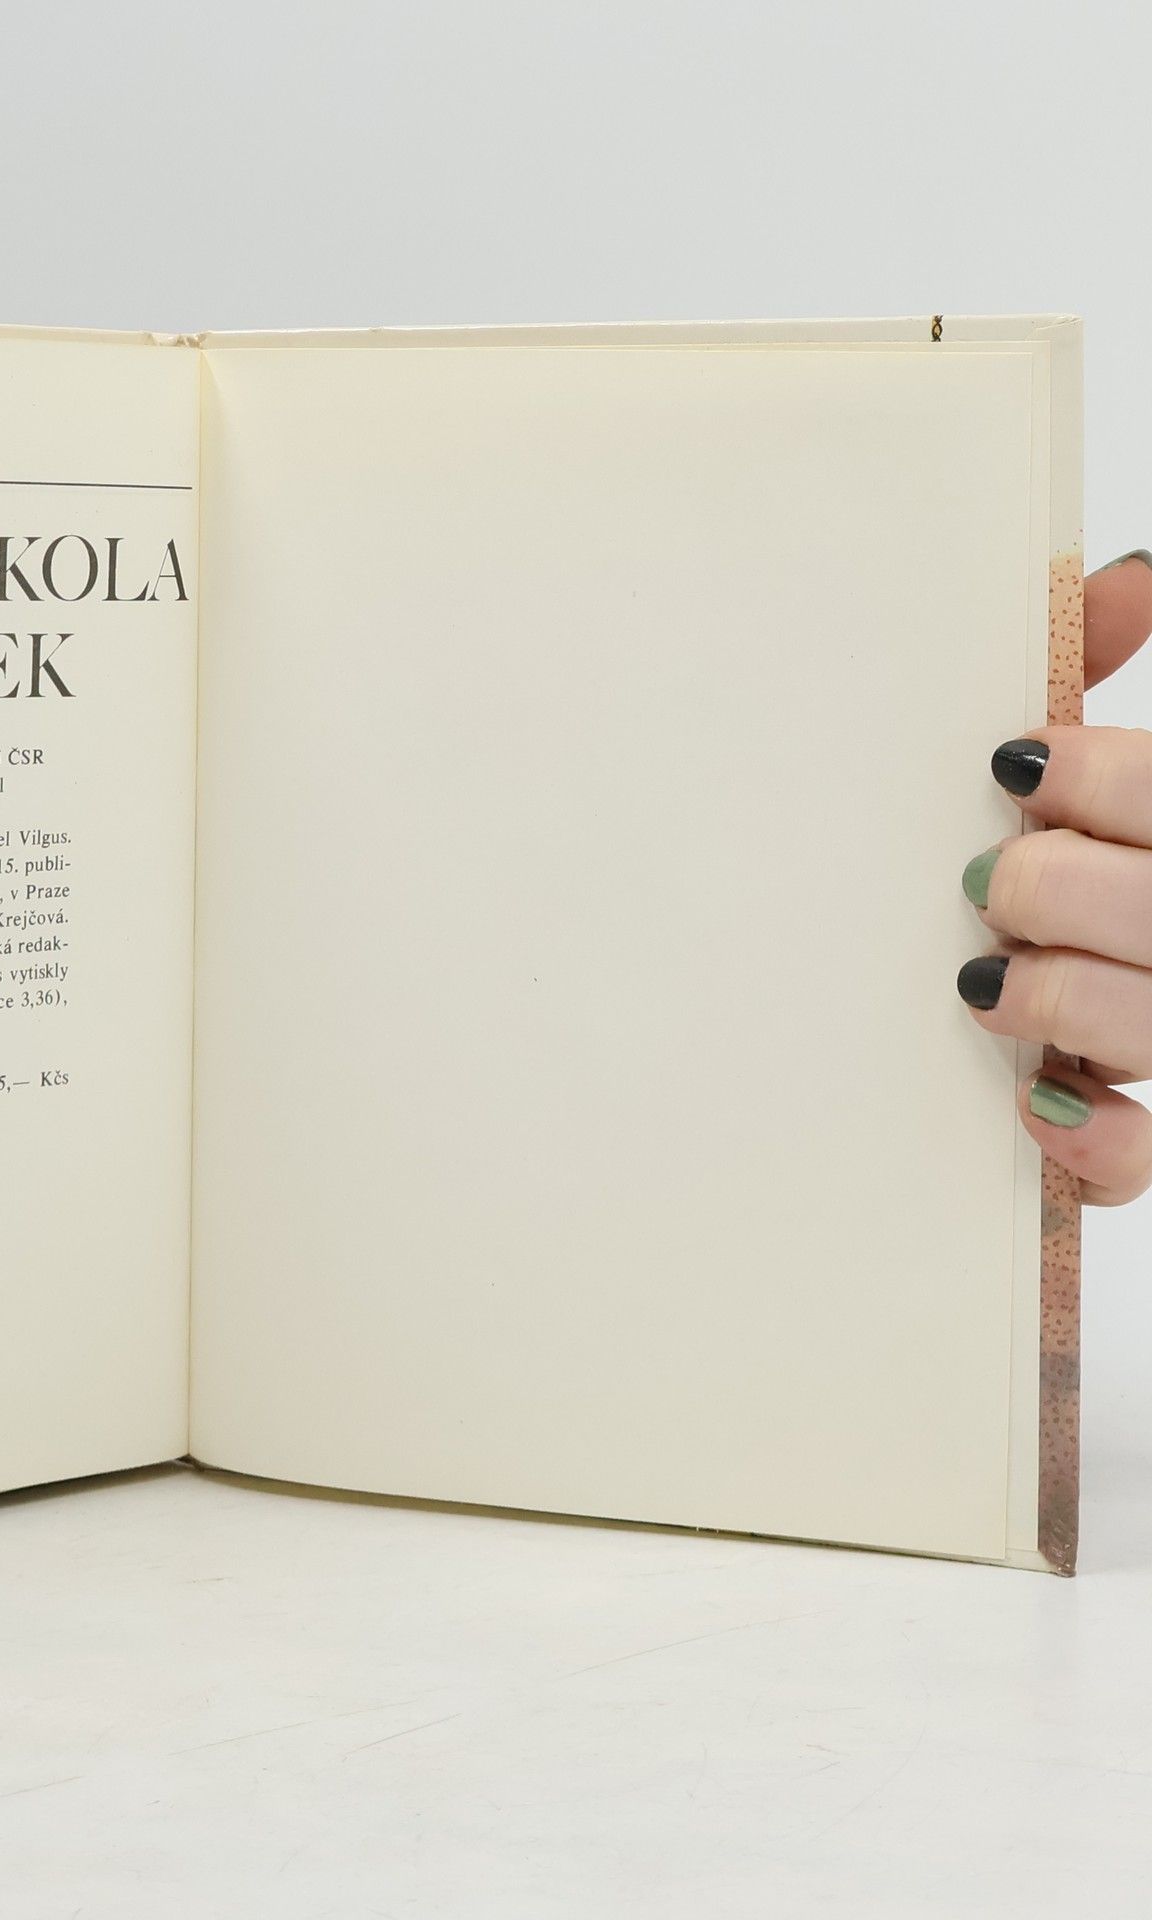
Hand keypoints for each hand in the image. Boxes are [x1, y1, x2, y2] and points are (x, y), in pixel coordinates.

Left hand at [960, 552, 1151, 1203]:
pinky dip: (1094, 1142)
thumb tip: (1122, 574)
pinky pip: (1139, 1165)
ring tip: (986, 982)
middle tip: (989, 877)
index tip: (1010, 765)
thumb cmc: (1065, 853)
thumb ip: (1098, 663)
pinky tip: (1040, 1105)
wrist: (1035, 969)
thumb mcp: (1086, 767)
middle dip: (1066, 887)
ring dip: (1068, 1001)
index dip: (1109, 781)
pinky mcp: (1137, 1143)